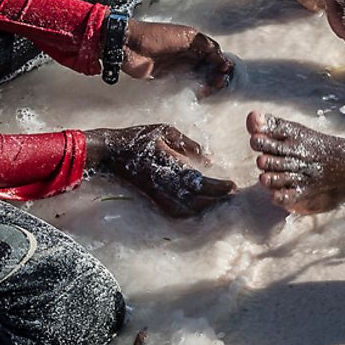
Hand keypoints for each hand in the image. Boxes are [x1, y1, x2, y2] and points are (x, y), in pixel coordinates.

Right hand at [85, 125, 235, 217]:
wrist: (112, 151)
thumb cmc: (140, 137)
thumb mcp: (165, 131)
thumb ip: (188, 145)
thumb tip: (210, 159)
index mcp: (168, 164)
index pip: (198, 181)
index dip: (217, 187)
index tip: (232, 186)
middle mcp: (164, 182)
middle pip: (195, 198)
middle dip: (217, 198)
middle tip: (233, 194)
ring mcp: (158, 192)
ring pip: (186, 208)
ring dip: (206, 207)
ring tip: (222, 201)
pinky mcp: (153, 197)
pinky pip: (174, 211)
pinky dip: (190, 212)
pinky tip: (201, 208)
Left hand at [122, 19, 233, 93]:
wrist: (129, 46)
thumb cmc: (158, 36)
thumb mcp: (187, 36)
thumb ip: (207, 45)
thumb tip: (223, 58)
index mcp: (194, 43)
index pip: (215, 55)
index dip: (222, 64)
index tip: (225, 71)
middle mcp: (188, 55)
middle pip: (209, 68)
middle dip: (216, 76)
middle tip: (218, 83)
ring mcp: (178, 67)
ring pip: (199, 78)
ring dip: (206, 84)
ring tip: (207, 90)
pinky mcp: (168, 78)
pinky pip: (185, 85)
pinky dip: (193, 90)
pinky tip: (197, 93)